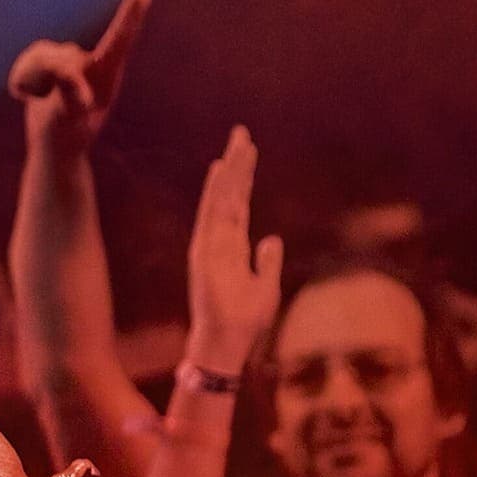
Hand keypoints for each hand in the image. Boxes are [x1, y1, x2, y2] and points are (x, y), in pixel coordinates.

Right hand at [7, 0, 151, 154]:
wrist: (55, 147)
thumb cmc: (67, 137)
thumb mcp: (68, 120)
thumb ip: (69, 96)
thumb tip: (67, 72)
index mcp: (108, 75)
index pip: (120, 40)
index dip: (129, 15)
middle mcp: (92, 62)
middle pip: (59, 55)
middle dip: (46, 78)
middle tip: (52, 105)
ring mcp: (71, 59)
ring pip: (39, 55)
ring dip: (33, 81)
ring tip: (44, 102)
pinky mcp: (51, 60)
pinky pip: (26, 60)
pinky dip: (22, 82)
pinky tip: (33, 97)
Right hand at [185, 125, 284, 368]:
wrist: (227, 344)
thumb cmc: (245, 321)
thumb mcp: (266, 288)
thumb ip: (267, 262)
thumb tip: (272, 239)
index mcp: (234, 247)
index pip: (240, 204)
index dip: (244, 179)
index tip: (249, 152)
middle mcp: (220, 239)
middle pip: (231, 194)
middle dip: (237, 164)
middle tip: (243, 133)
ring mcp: (211, 243)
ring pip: (222, 197)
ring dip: (230, 170)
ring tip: (238, 142)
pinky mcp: (205, 251)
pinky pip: (212, 214)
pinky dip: (216, 192)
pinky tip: (220, 169)